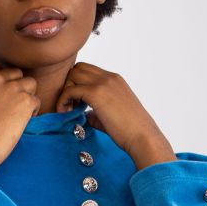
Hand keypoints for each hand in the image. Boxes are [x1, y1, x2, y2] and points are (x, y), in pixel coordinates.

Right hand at [0, 60, 40, 178]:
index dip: (2, 79)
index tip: (2, 93)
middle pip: (15, 73)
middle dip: (17, 86)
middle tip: (14, 105)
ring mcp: (11, 88)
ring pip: (30, 82)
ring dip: (28, 96)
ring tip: (22, 113)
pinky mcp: (25, 101)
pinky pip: (36, 100)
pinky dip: (33, 111)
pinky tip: (24, 123)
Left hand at [54, 62, 176, 168]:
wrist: (142, 137)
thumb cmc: (131, 131)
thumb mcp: (112, 115)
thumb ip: (96, 111)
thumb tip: (84, 115)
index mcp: (114, 80)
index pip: (88, 70)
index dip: (77, 83)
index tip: (77, 102)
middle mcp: (109, 77)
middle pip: (77, 68)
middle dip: (69, 84)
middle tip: (70, 104)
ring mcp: (104, 83)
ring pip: (72, 75)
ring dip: (66, 91)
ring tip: (68, 109)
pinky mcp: (97, 93)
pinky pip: (70, 90)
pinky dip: (63, 100)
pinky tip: (66, 113)